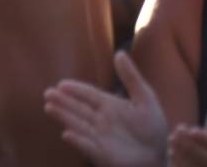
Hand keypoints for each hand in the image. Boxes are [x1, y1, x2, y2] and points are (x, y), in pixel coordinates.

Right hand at [43, 52, 167, 166]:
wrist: (159, 155)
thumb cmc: (153, 127)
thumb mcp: (145, 97)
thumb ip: (131, 77)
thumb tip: (119, 53)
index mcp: (110, 105)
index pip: (89, 95)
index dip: (75, 89)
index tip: (61, 84)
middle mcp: (101, 120)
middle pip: (78, 108)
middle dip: (63, 101)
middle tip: (47, 93)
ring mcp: (100, 137)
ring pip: (78, 124)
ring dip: (64, 117)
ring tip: (49, 108)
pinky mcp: (102, 154)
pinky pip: (88, 146)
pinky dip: (77, 141)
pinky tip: (66, 134)